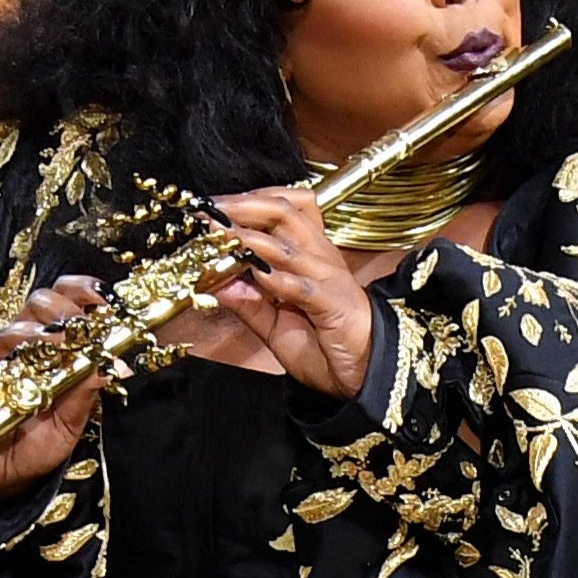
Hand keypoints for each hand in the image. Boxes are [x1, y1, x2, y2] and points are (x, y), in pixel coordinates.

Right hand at [0, 273, 109, 501]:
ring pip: (14, 329)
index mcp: (47, 346)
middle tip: (82, 330)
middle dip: (64, 310)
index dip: (82, 292)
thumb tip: (114, 365)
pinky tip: (27, 375)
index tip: (105, 302)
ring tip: (60, 346)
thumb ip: (87, 393)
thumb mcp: (71, 422)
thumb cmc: (33, 446)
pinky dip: (9, 366)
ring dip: (40, 334)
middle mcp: (19, 346)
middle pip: (38, 303)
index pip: (62, 299)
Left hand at [198, 186, 373, 398]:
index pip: (281, 209)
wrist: (367, 374)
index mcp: (309, 255)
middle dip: (243, 206)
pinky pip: (302, 286)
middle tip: (210, 210)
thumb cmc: (328, 348)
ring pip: (288, 242)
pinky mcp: (333, 302)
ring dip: (250, 236)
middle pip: (283, 211)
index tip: (211, 207)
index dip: (246, 202)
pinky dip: (277, 278)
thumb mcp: (275, 326)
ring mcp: (327, 277)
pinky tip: (255, 274)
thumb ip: (248, 304)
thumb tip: (216, 283)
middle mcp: (319, 257)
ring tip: (221, 233)